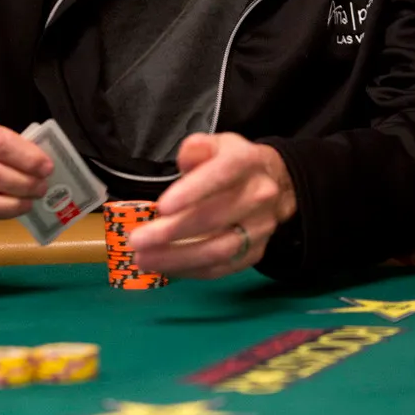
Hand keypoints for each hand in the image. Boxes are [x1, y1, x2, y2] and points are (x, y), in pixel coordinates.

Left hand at [131, 132, 296, 278]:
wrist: (276, 184)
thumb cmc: (234, 164)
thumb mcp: (217, 144)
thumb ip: (197, 148)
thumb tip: (185, 158)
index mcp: (247, 162)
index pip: (221, 175)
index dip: (192, 192)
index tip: (161, 207)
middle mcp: (259, 196)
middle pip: (214, 218)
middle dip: (172, 232)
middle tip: (138, 239)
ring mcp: (260, 228)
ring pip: (218, 250)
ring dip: (177, 258)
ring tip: (144, 259)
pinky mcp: (255, 252)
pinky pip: (221, 268)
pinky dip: (190, 270)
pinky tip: (164, 267)